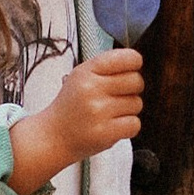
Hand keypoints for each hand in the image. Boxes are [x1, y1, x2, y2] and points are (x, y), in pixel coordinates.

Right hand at [11, 51, 144, 189]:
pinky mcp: (104, 132)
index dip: (134, 64)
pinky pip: (134, 124)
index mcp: (86, 71)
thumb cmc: (73, 105)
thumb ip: (108, 67)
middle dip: (132, 90)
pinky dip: (128, 127)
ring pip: (137, 104)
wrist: (54, 136)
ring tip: (110, 114)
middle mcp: (91, 88)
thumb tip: (139, 63)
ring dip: (128, 110)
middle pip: (136, 81)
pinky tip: (113, 126)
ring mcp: (98, 111)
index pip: (128, 58)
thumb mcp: (82, 77)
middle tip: (117, 97)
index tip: (131, 70)